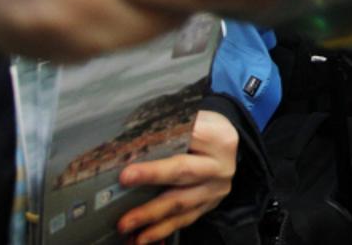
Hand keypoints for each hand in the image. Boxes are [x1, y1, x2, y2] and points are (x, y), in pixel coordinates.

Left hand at [117, 110, 237, 243]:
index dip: (164, 140)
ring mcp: (216, 189)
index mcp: (218, 138)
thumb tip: (130, 140)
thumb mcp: (194, 117)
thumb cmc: (203, 128)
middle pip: (184, 171)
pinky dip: (161, 230)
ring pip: (181, 203)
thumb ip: (169, 127)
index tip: (137, 152)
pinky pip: (184, 220)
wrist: (226, 145)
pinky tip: (142, 237)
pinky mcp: (209, 205)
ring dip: (151, 215)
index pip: (186, 139)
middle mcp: (220, 165)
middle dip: (152, 176)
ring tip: (125, 223)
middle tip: (125, 180)